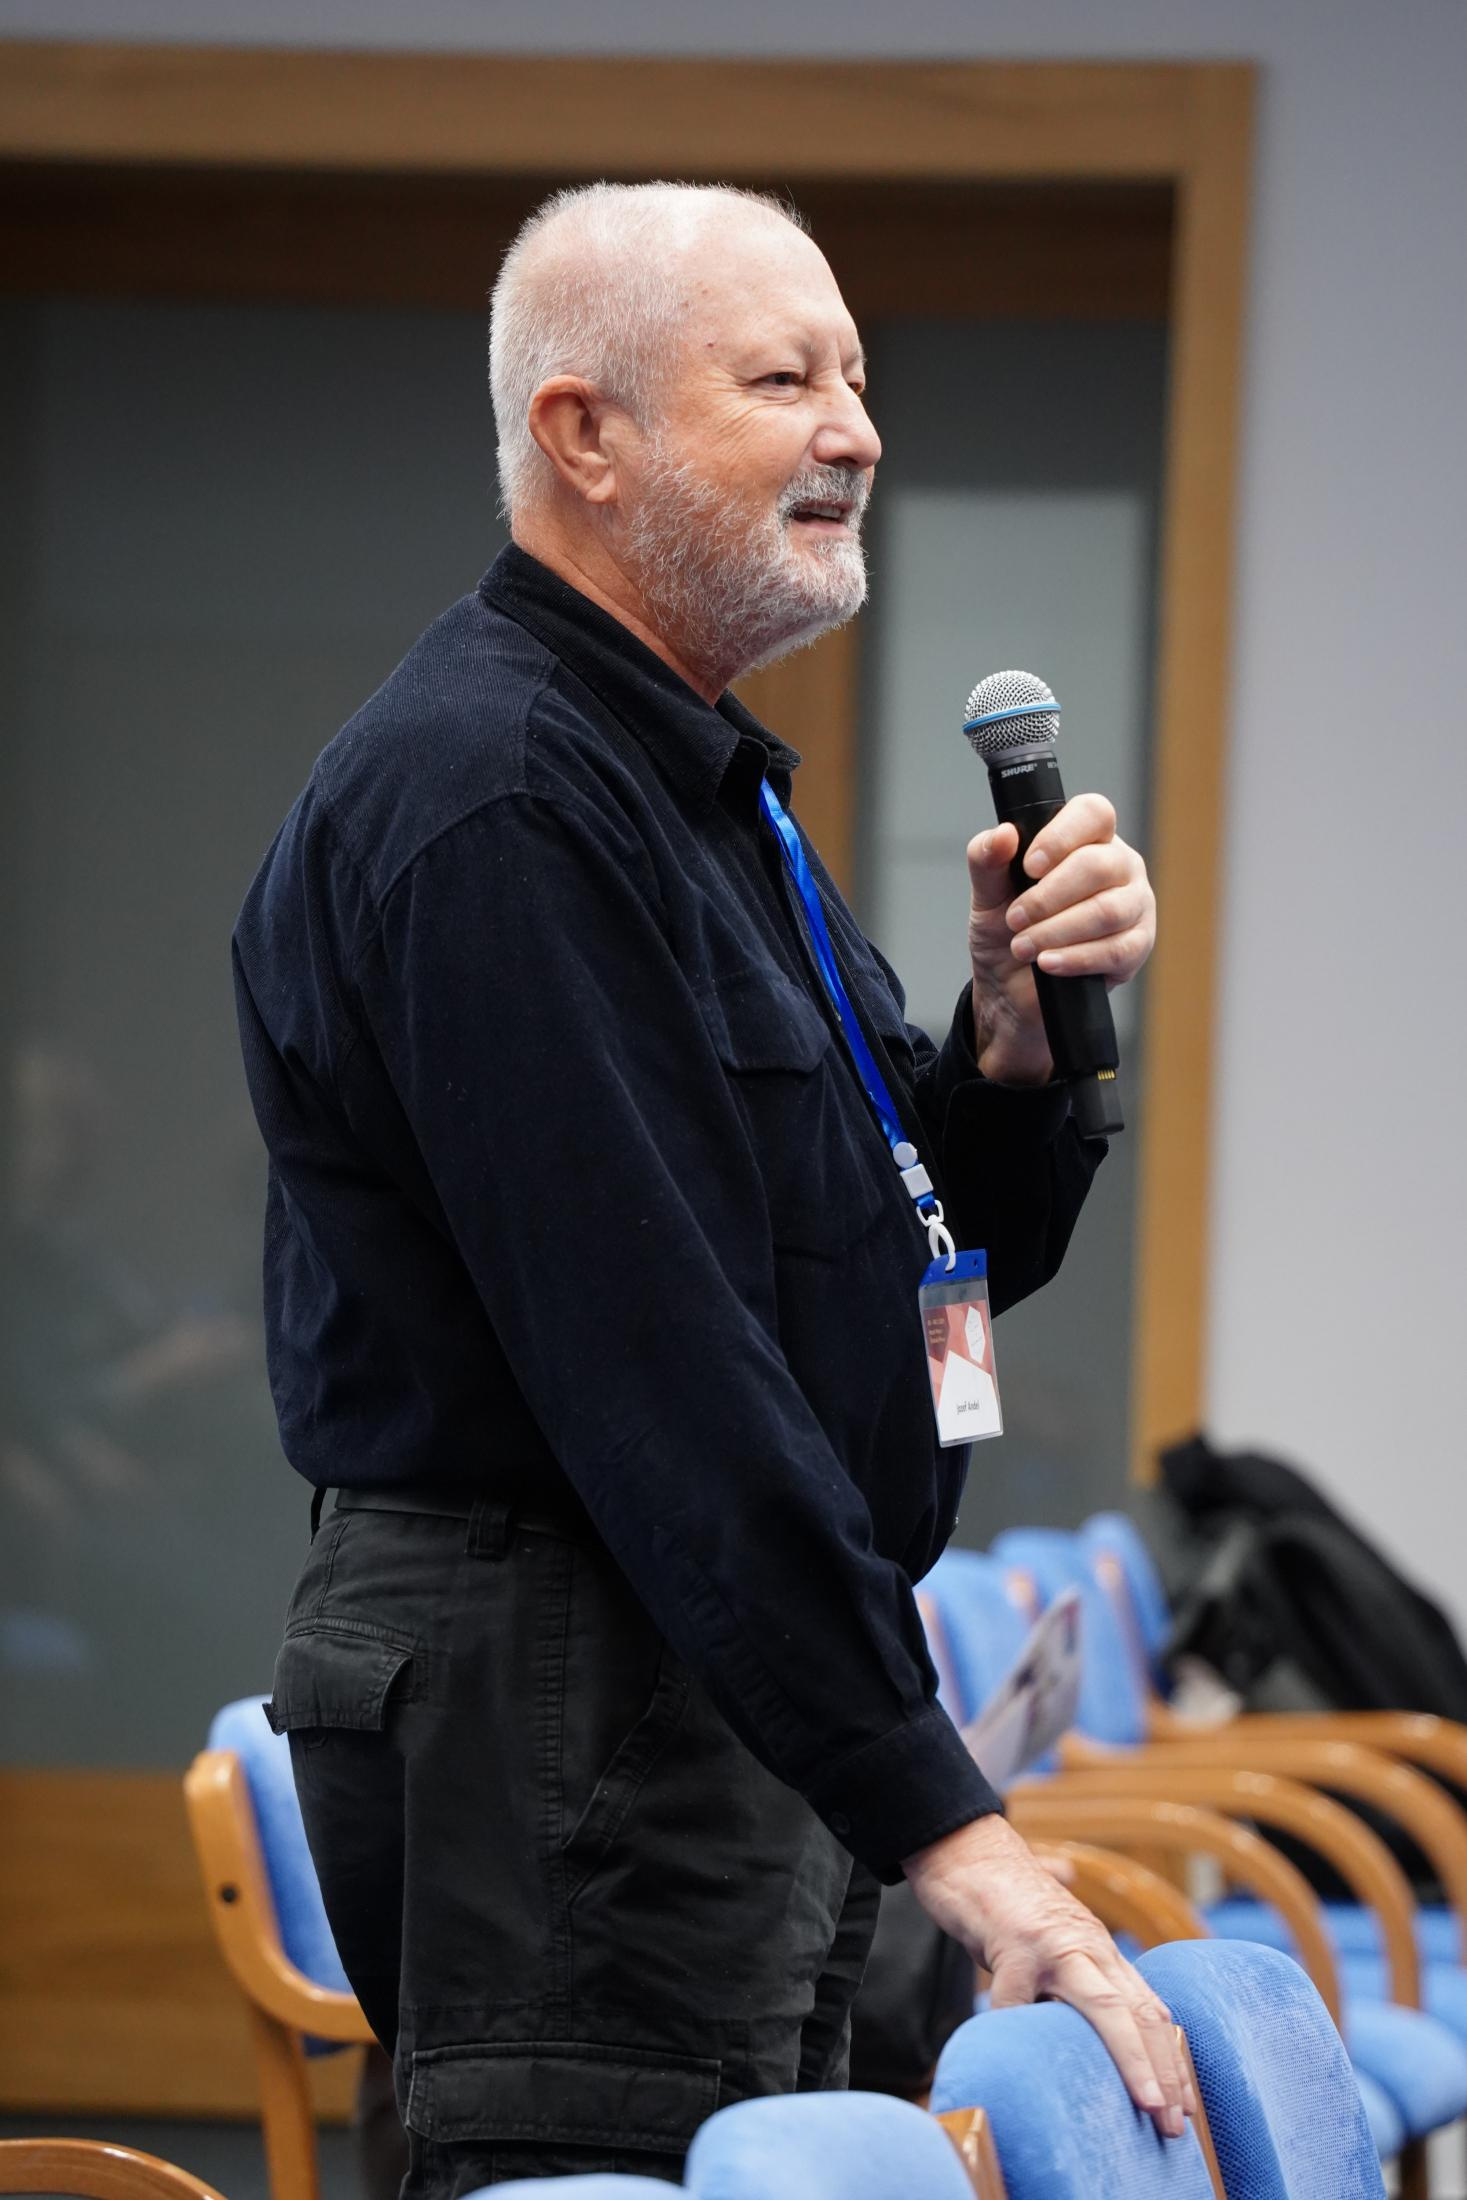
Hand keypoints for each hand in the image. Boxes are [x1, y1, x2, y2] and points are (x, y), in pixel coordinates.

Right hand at [903, 1813, 1193, 2137]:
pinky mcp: (1014, 1942)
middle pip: (1139, 2010)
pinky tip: (1022, 2061)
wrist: (966, 1850)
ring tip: (1146, 2102)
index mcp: (1098, 1950)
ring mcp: (1053, 1942)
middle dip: (1164, 2068)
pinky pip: (1020, 2001)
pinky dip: (1023, 2034)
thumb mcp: (1048, 1939)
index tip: (1185, 2107)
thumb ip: (1070, 1971)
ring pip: (1105, 2004)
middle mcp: (1087, 1944)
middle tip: (1175, 2123)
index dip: (1170, 2058)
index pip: (1149, 2008)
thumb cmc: (1002, 1902)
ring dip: (1131, 2057)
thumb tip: (1076, 2015)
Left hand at [966, 794, 1154, 1086]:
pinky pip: (1117, 949)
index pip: (1093, 814)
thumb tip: (1002, 834)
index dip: (1060, 837)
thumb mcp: (987, 894)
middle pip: (1099, 865)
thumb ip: (987, 859)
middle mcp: (1118, 865)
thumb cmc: (1008, 931)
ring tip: (1024, 946)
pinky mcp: (1138, 945)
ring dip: (1057, 930)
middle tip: (1015, 919)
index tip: (1028, 866)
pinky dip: (1076, 958)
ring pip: (1108, 910)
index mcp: (1087, 839)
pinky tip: (1049, 963)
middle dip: (1048, 897)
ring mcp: (1135, 904)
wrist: (1012, 990)